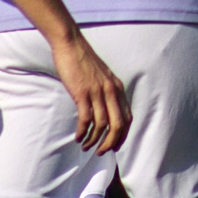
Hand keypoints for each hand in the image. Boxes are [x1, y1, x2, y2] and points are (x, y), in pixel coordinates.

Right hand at [50, 35, 129, 152]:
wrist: (70, 44)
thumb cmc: (83, 60)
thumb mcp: (102, 76)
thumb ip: (106, 91)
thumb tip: (105, 109)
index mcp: (117, 88)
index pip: (127, 118)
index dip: (122, 135)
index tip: (114, 145)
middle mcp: (110, 91)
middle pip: (118, 125)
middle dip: (110, 143)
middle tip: (101, 152)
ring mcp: (97, 92)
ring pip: (101, 125)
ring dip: (94, 140)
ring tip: (86, 147)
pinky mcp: (82, 93)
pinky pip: (86, 119)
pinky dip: (83, 132)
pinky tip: (78, 137)